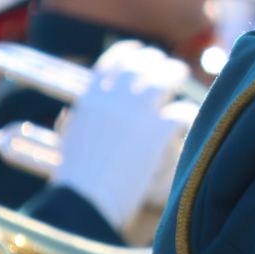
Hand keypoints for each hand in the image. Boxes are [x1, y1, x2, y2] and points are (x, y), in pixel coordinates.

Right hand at [55, 41, 193, 232]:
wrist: (83, 201)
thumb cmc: (72, 180)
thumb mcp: (65, 142)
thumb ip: (73, 124)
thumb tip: (68, 116)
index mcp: (89, 98)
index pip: (113, 61)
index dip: (130, 53)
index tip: (141, 52)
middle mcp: (113, 98)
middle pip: (143, 65)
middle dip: (158, 62)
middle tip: (168, 68)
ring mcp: (136, 112)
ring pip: (164, 79)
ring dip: (175, 75)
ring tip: (182, 78)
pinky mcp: (157, 131)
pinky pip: (181, 111)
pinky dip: (187, 112)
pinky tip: (189, 117)